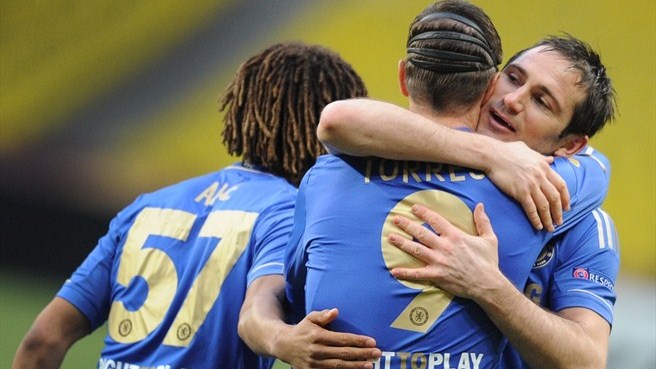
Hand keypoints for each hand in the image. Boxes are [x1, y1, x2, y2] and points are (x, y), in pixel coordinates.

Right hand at [276, 308, 381, 368]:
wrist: (283, 345)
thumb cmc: (302, 329)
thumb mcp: (310, 318)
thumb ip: (323, 315)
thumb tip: (336, 311)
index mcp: (318, 336)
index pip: (342, 339)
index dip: (358, 341)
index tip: (372, 342)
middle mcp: (317, 350)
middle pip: (343, 354)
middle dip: (362, 354)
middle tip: (377, 353)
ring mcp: (314, 363)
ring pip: (339, 366)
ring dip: (356, 366)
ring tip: (370, 365)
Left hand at [388, 203, 502, 299]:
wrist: (488, 285)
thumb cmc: (488, 262)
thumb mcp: (489, 239)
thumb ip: (483, 221)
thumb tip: (480, 205)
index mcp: (455, 236)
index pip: (435, 220)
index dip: (423, 212)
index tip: (413, 208)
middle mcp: (444, 246)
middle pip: (421, 233)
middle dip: (407, 225)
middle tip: (395, 219)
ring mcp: (439, 261)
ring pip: (416, 249)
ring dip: (402, 243)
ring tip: (390, 237)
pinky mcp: (437, 275)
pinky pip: (418, 274)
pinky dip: (405, 273)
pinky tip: (394, 270)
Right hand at [485, 140, 569, 231]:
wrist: (492, 155)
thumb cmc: (507, 151)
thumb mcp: (528, 150)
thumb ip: (541, 157)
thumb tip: (551, 160)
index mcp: (544, 167)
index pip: (561, 185)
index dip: (566, 198)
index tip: (566, 207)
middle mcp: (540, 177)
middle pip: (555, 198)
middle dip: (559, 212)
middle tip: (560, 221)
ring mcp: (531, 185)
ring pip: (545, 206)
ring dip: (549, 219)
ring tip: (550, 228)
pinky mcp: (520, 192)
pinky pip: (531, 209)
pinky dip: (536, 219)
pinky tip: (538, 226)